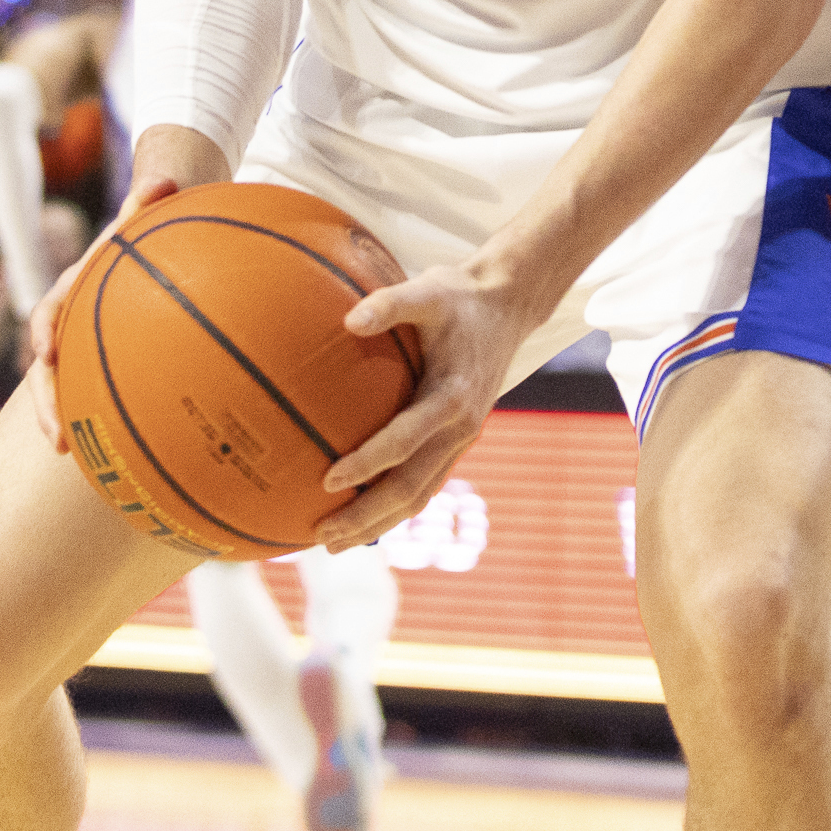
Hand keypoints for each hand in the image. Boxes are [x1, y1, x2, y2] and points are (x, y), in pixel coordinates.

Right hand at [27, 173, 181, 451]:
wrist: (137, 247)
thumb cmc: (138, 235)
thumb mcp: (139, 219)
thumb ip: (146, 202)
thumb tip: (164, 180)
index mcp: (72, 290)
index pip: (49, 312)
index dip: (44, 334)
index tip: (44, 354)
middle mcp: (70, 323)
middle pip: (47, 368)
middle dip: (45, 401)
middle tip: (56, 436)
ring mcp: (81, 347)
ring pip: (64, 388)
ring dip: (62, 419)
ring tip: (71, 453)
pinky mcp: (100, 364)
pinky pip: (94, 392)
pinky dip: (99, 418)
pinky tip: (122, 451)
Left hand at [306, 259, 538, 552]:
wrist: (509, 304)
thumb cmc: (461, 295)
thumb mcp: (428, 288)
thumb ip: (389, 303)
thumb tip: (347, 320)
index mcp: (452, 397)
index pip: (404, 442)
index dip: (367, 463)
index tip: (327, 479)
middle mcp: (461, 427)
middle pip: (411, 488)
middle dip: (366, 517)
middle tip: (322, 536)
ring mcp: (462, 438)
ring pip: (420, 495)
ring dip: (379, 522)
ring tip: (334, 542)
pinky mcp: (458, 439)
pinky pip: (427, 482)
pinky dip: (396, 505)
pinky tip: (366, 513)